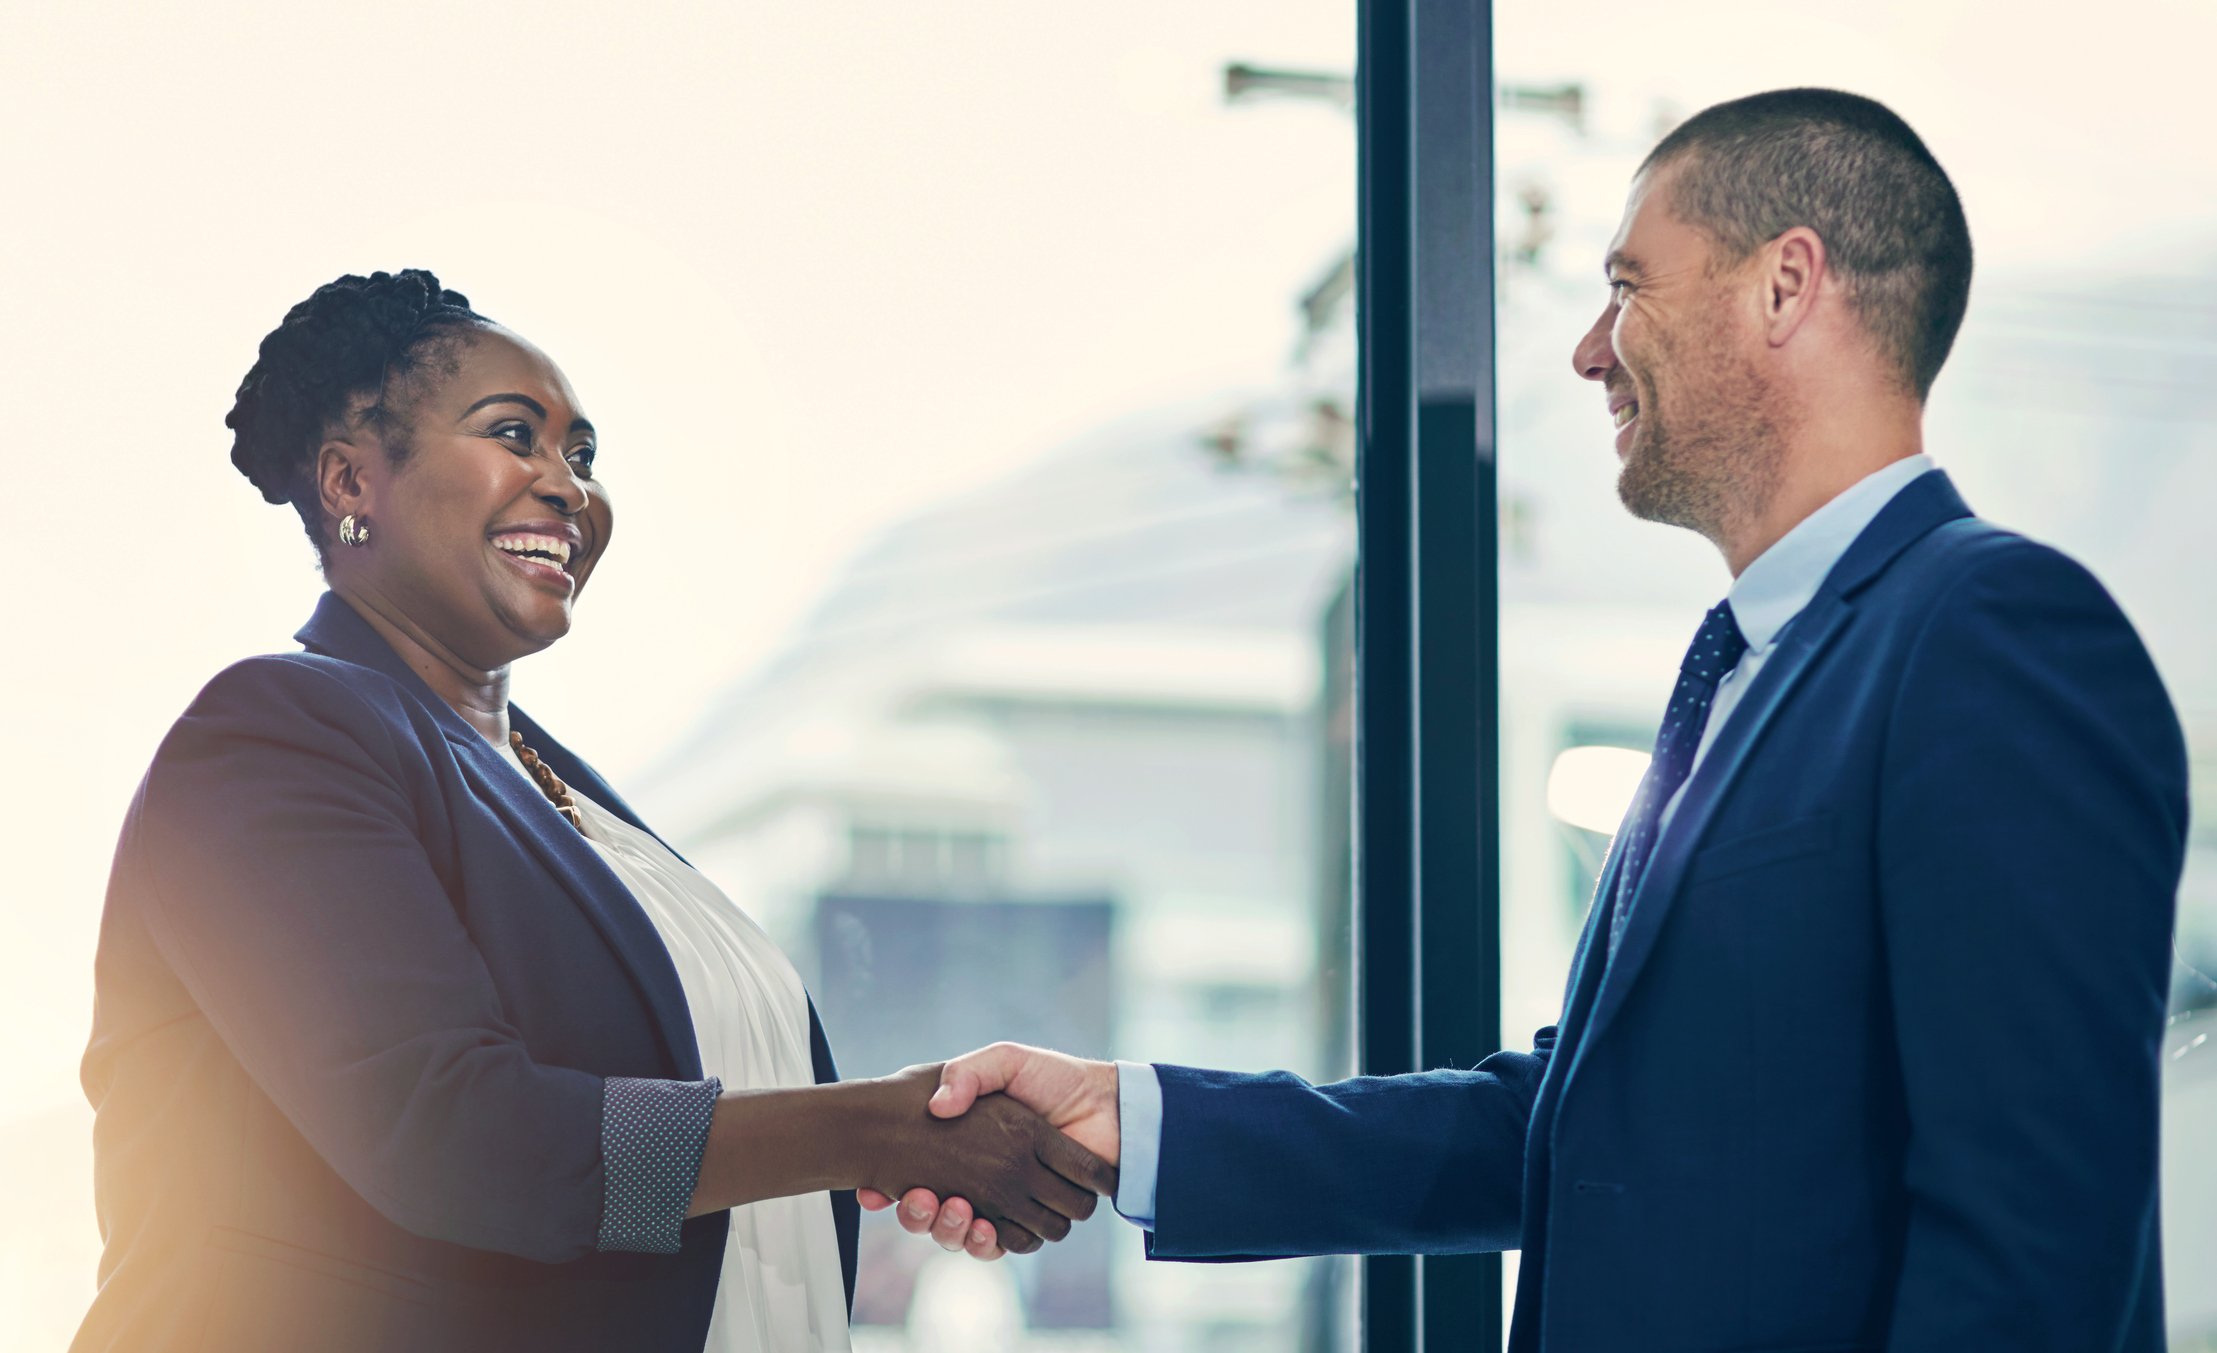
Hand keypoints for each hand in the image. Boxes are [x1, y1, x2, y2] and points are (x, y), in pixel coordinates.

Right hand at [862, 1045, 1121, 1257]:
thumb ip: (967, 1073)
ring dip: (952, 1230)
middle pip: (933, 1216)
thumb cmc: (1054, 1079)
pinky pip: (1002, 1245)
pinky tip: (985, 1224)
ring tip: (956, 1208)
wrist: (1106, 1104)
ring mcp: (1006, 1202)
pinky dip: (989, 1242)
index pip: (916, 1179)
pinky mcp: (1033, 1219)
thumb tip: (937, 1108)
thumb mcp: (1003, 1063)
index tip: (874, 1192)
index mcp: (967, 1147)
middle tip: (920, 1198)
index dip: (896, 1190)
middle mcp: (981, 1179)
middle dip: (920, 1216)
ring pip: (963, 1236)